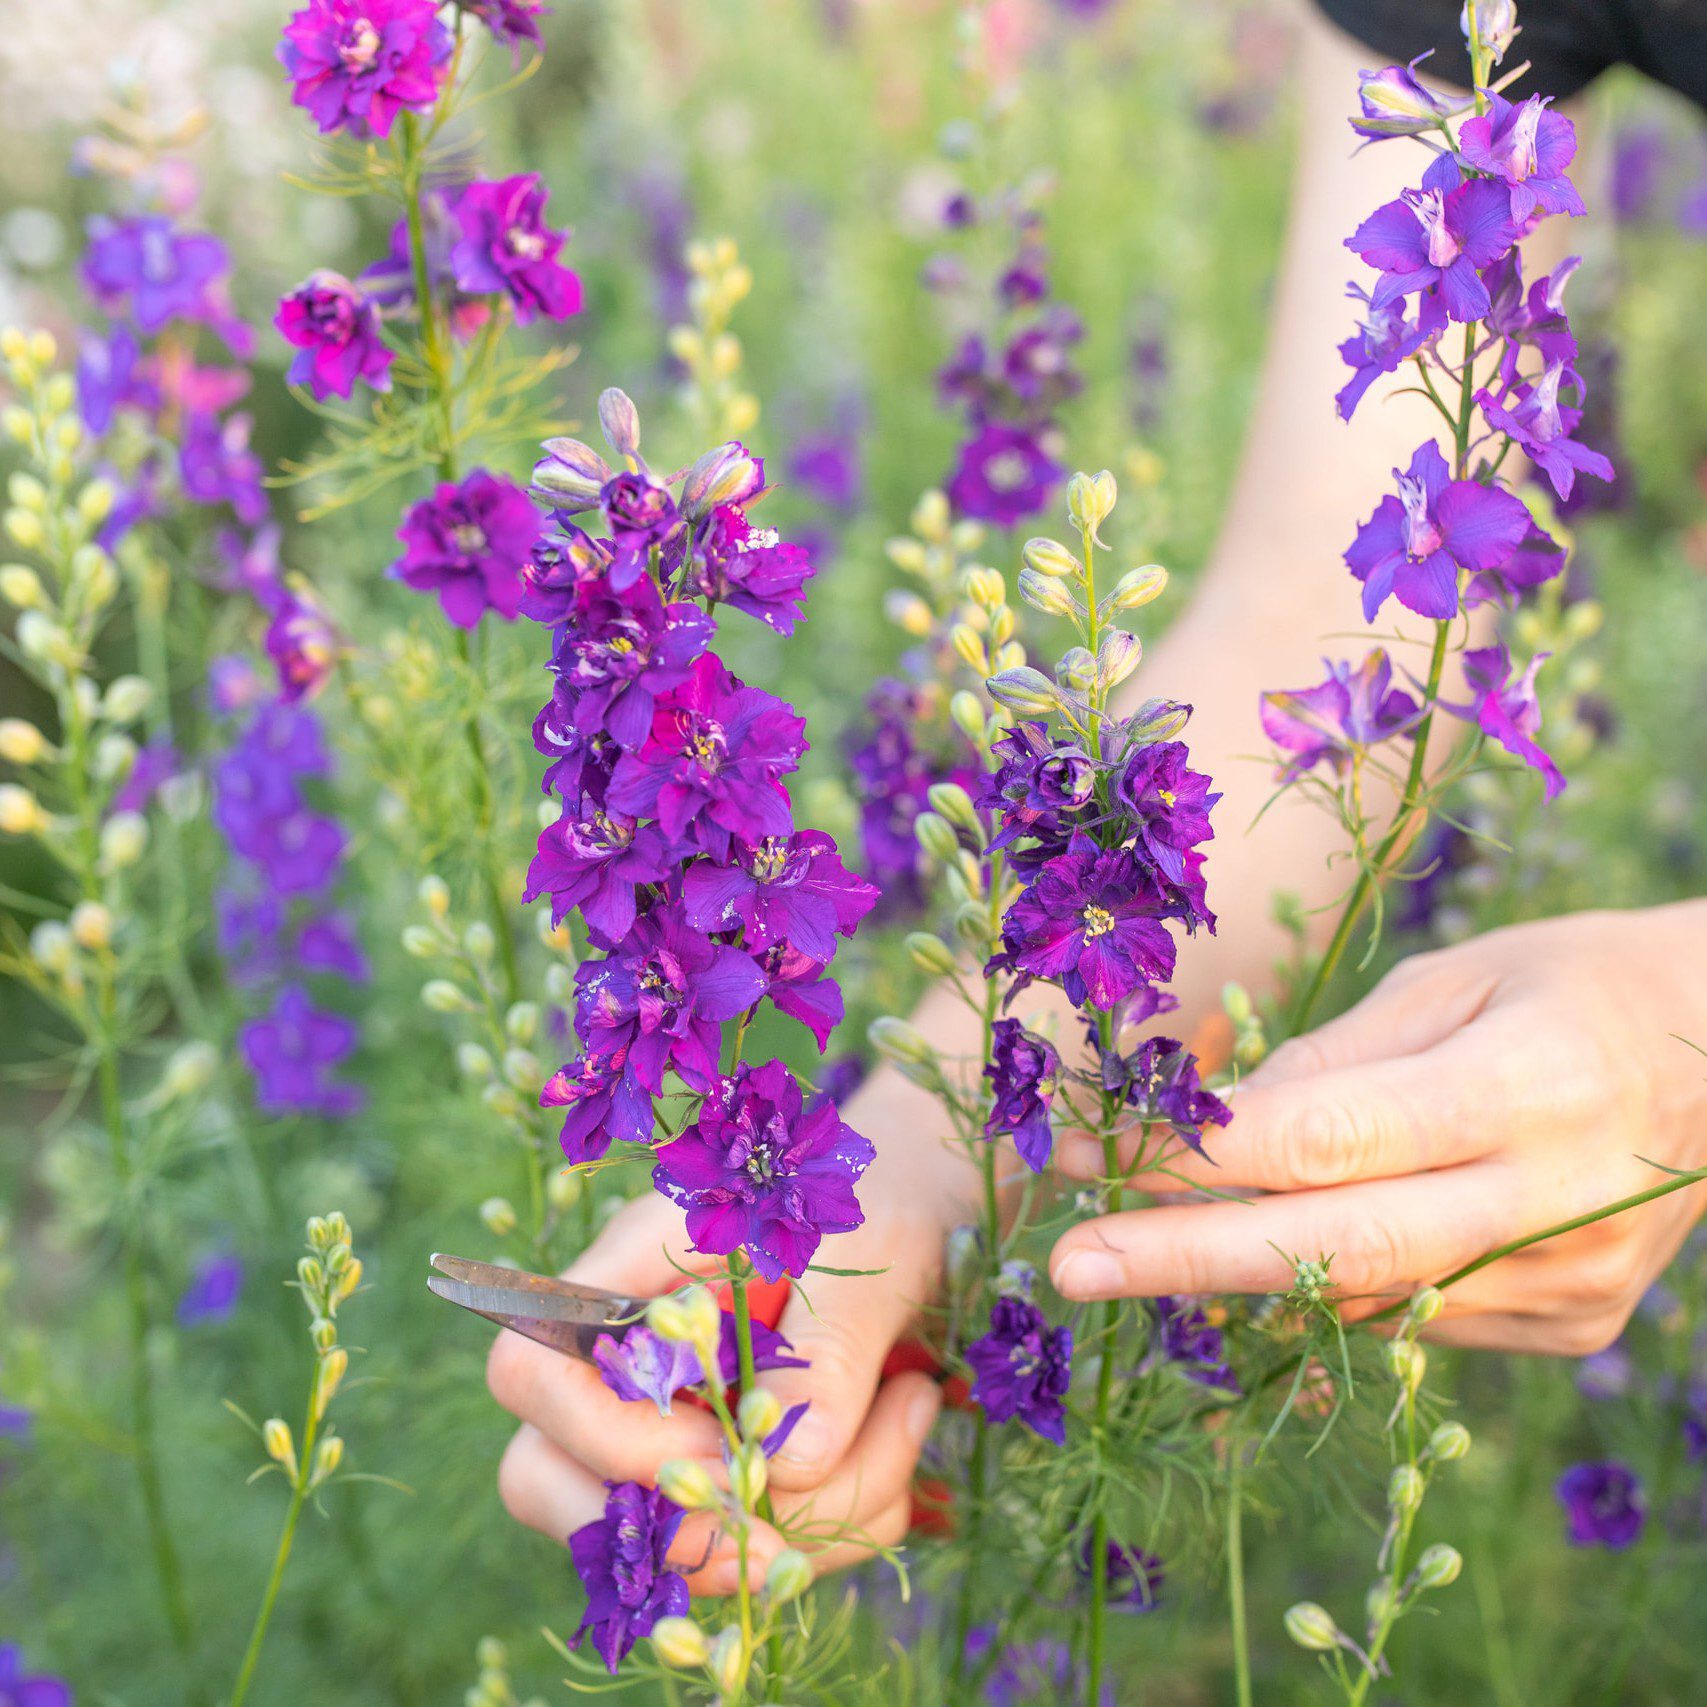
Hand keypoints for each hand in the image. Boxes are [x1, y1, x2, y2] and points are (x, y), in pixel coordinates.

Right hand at [487, 1067, 974, 1588]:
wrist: (914, 1213)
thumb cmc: (879, 1207)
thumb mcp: (867, 1258)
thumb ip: (830, 1349)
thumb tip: (788, 1465)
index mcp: (629, 1268)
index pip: (530, 1369)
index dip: (614, 1438)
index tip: (734, 1454)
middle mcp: (619, 1352)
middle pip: (541, 1477)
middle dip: (670, 1532)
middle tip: (784, 1550)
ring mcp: (655, 1422)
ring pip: (651, 1536)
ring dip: (788, 1532)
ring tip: (904, 1424)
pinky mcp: (710, 1474)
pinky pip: (730, 1549)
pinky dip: (818, 1539)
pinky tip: (897, 1465)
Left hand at [1049, 904, 1706, 1353]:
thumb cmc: (1575, 985)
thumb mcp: (1456, 977)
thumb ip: (1335, 1059)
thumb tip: (1212, 1128)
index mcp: (1528, 1085)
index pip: (1327, 1140)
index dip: (1197, 1157)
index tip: (1085, 1153)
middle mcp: (1555, 1201)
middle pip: (1332, 1250)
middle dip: (1181, 1259)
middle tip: (1065, 1266)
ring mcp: (1570, 1283)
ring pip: (1360, 1296)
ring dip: (1236, 1271)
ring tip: (1135, 1246)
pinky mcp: (1569, 1324)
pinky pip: (1409, 1313)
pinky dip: (1326, 1280)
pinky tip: (1277, 1242)